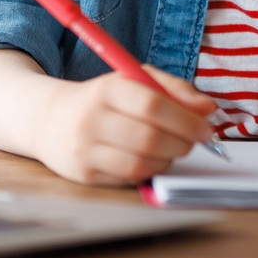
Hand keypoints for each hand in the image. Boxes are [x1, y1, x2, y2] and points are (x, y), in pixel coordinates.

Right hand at [31, 65, 218, 185]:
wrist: (48, 119)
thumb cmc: (102, 98)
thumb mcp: (134, 80)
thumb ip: (174, 89)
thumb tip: (209, 109)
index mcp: (107, 90)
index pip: (153, 105)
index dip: (186, 119)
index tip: (206, 128)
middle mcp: (92, 120)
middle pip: (150, 138)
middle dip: (183, 143)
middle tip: (194, 141)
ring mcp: (86, 150)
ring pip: (142, 163)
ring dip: (169, 159)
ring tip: (173, 148)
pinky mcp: (84, 174)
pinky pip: (130, 177)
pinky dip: (151, 170)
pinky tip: (154, 159)